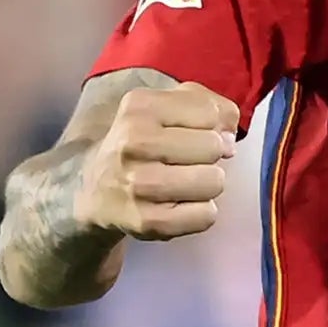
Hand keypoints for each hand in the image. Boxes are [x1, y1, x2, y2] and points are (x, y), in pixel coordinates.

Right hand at [74, 82, 239, 240]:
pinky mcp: (147, 222)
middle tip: (186, 160)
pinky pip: (206, 216)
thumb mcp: (168, 106)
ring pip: (214, 182)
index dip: (211, 125)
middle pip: (214, 148)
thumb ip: (210, 104)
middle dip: (210, 155)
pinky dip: (201, 212)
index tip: (191, 134)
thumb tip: (230, 134)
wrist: (97, 190)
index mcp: (139, 107)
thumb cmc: (145, 140)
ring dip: (208, 184)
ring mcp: (138, 185)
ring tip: (184, 182)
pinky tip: (179, 204)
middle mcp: (133, 143)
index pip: (210, 114)